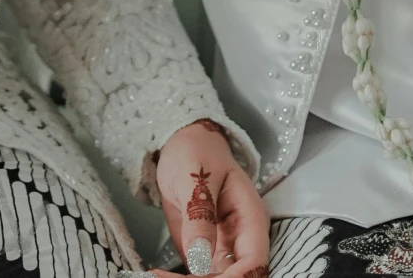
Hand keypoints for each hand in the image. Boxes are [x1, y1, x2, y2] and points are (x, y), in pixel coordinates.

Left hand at [150, 119, 268, 277]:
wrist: (181, 147)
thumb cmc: (195, 153)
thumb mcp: (195, 177)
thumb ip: (199, 215)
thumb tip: (200, 258)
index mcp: (250, 218)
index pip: (254, 262)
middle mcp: (241, 239)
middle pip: (236, 276)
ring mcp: (222, 248)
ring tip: (157, 277)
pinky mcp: (202, 252)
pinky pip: (196, 275)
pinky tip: (157, 274)